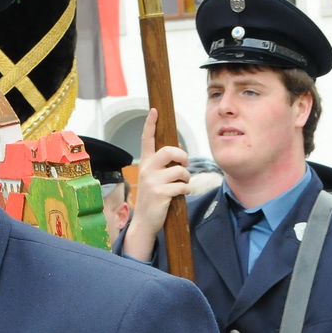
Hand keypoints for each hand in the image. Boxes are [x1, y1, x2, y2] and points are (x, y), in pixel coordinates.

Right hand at [119, 109, 190, 262]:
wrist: (145, 221)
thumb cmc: (153, 197)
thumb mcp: (155, 178)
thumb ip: (164, 164)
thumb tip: (178, 148)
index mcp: (145, 163)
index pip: (146, 139)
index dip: (150, 124)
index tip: (154, 110)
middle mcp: (147, 169)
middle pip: (169, 151)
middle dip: (183, 156)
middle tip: (185, 164)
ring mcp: (152, 181)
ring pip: (180, 170)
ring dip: (187, 178)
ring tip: (182, 185)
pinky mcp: (160, 193)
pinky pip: (182, 186)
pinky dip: (186, 190)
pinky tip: (181, 195)